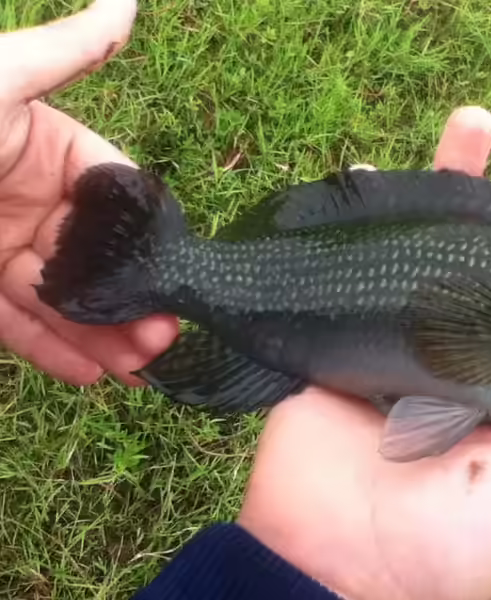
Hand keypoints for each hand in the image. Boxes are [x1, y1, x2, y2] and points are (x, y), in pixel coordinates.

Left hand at [0, 0, 177, 384]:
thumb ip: (68, 51)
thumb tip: (127, 1)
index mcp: (47, 148)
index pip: (114, 196)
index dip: (148, 239)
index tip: (176, 277)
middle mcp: (32, 201)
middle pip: (96, 258)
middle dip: (131, 299)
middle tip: (162, 338)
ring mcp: (1, 247)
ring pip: (62, 299)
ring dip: (102, 334)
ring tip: (139, 368)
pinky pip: (16, 324)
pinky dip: (51, 350)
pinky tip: (90, 375)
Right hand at [237, 104, 490, 599]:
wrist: (337, 556)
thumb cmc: (453, 543)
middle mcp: (480, 346)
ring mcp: (417, 329)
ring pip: (449, 237)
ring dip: (468, 174)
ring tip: (484, 117)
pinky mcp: (359, 323)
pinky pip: (373, 253)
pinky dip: (381, 208)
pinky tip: (389, 164)